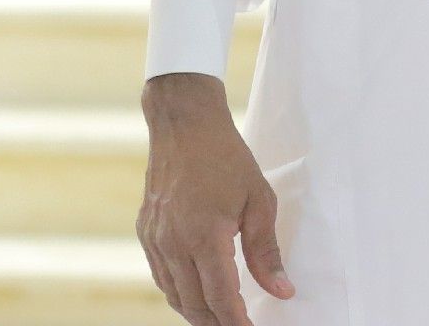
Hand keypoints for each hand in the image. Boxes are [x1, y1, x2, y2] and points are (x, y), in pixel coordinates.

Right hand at [138, 73, 293, 325]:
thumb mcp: (259, 200)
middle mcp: (174, 242)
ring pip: (174, 295)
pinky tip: (196, 293)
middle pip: (195, 305)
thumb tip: (282, 291)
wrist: (184, 123)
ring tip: (221, 319)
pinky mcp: (146, 230)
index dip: (238, 323)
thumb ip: (267, 252)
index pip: (221, 299)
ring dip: (197, 313)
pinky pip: (161, 275)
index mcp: (205, 236)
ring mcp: (155, 238)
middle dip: (218, 324)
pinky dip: (179, 293)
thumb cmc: (226, 157)